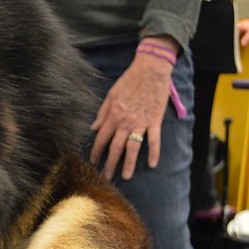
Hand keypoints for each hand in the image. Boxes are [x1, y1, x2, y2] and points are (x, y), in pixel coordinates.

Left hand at [90, 37, 175, 179]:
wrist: (150, 70)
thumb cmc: (129, 81)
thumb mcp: (110, 95)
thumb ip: (102, 113)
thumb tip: (94, 128)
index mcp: (113, 116)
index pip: (102, 138)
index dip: (96, 151)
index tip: (93, 162)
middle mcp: (125, 122)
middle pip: (115, 147)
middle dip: (110, 164)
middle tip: (106, 177)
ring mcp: (141, 123)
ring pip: (133, 148)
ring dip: (129, 163)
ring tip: (125, 176)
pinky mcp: (155, 121)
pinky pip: (154, 140)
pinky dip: (154, 153)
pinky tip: (151, 164)